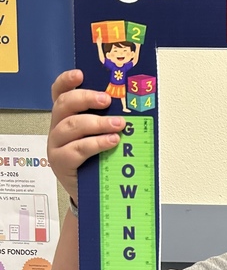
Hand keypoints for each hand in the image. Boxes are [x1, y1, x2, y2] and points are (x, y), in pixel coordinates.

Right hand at [48, 70, 125, 203]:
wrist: (92, 196)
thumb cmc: (97, 162)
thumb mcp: (101, 137)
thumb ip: (106, 122)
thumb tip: (128, 107)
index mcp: (64, 117)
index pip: (59, 93)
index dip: (67, 81)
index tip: (81, 74)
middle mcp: (57, 128)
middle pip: (64, 105)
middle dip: (87, 99)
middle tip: (107, 100)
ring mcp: (56, 145)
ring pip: (71, 126)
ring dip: (97, 123)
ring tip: (118, 125)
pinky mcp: (60, 163)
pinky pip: (77, 149)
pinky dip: (97, 143)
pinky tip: (112, 142)